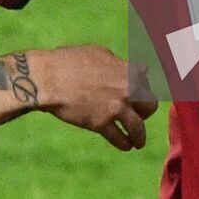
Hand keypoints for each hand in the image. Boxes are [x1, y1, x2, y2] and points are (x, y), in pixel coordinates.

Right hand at [29, 45, 156, 151]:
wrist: (49, 78)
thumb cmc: (69, 61)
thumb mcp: (98, 53)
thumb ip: (117, 62)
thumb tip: (131, 67)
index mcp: (126, 69)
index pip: (148, 81)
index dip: (145, 88)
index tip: (141, 95)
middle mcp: (126, 89)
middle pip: (150, 105)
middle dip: (146, 112)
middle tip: (141, 117)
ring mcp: (115, 107)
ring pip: (138, 127)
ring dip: (139, 137)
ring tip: (138, 142)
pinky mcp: (101, 123)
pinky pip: (119, 138)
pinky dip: (124, 144)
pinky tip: (124, 145)